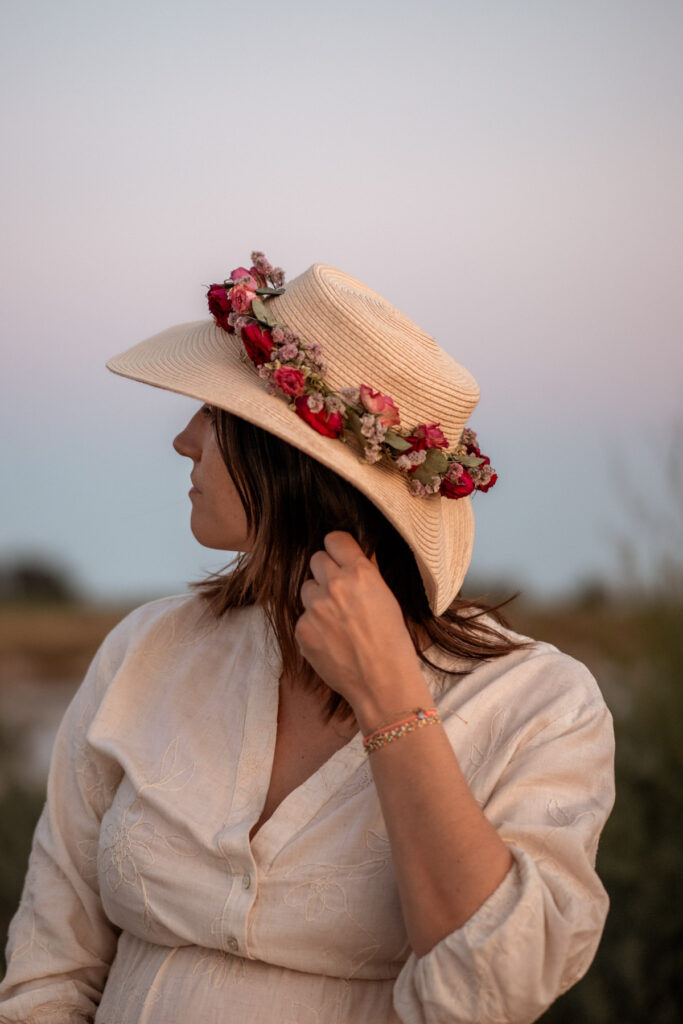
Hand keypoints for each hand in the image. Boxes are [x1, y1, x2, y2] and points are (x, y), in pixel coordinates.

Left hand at [294, 531, 426, 718]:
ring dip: (317, 599)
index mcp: (361, 574)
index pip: (334, 539)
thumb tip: (355, 555)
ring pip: (306, 589)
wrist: (382, 683)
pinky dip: (313, 627)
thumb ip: (367, 574)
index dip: (337, 548)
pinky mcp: (302, 630)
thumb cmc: (392, 643)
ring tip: (336, 621)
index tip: (338, 556)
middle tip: (338, 592)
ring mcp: (315, 608)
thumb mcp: (387, 599)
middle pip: (316, 560)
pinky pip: (302, 618)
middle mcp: (335, 586)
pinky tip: (331, 641)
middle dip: (325, 572)